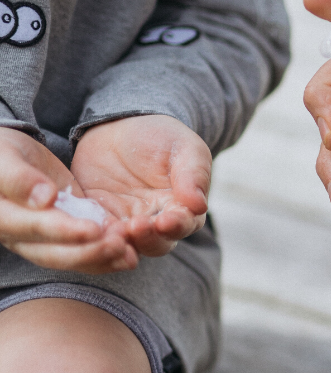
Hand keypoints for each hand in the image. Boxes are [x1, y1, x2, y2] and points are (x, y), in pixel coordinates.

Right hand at [0, 128, 135, 272]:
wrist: (7, 155)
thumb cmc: (1, 152)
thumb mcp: (4, 158)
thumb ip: (18, 178)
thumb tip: (42, 199)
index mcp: (1, 218)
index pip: (33, 229)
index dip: (64, 231)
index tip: (93, 229)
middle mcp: (20, 237)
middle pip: (54, 254)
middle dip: (88, 252)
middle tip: (119, 245)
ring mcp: (44, 239)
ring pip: (72, 258)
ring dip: (101, 259)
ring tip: (130, 255)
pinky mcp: (65, 232)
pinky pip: (84, 250)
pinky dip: (106, 255)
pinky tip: (131, 254)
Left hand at [72, 115, 211, 256]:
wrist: (121, 127)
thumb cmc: (162, 137)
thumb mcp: (185, 148)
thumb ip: (194, 174)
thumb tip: (199, 205)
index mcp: (183, 208)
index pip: (184, 224)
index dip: (176, 226)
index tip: (166, 221)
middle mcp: (157, 222)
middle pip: (156, 243)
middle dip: (147, 239)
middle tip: (136, 227)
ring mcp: (127, 222)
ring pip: (126, 245)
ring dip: (121, 243)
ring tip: (113, 233)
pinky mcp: (99, 218)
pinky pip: (97, 233)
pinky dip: (95, 235)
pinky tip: (89, 230)